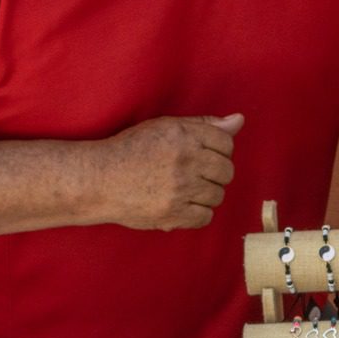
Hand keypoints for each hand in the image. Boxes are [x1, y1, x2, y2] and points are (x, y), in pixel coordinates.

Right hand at [97, 114, 242, 229]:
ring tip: (184, 189)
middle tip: (193, 174)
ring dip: (205, 194)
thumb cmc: (131, 150)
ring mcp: (180, 189)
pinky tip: (181, 205)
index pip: (226, 142)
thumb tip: (239, 120)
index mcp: (184, 136)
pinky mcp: (173, 214)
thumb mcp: (165, 127)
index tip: (202, 155)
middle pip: (226, 171)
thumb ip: (204, 124)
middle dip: (214, 173)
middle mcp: (185, 160)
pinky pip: (205, 217)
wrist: (99, 180)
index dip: (218, 150)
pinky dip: (196, 213)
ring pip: (218, 195)